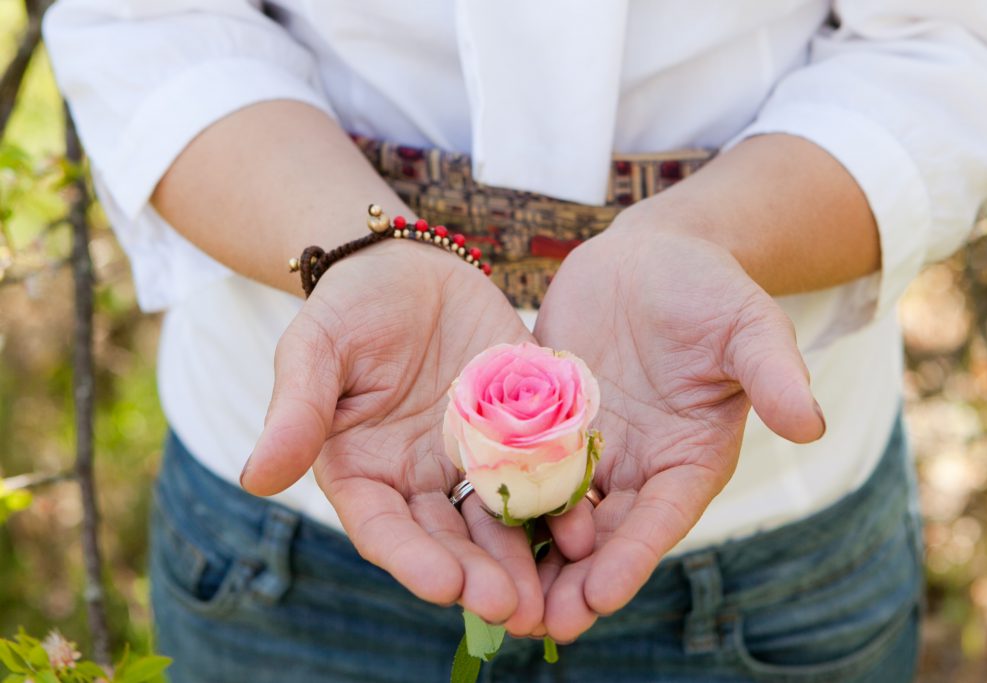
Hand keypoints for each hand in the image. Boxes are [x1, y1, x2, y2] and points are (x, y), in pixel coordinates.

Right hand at [240, 240, 551, 633]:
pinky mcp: (519, 431)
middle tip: (512, 607)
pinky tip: (588, 522)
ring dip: (525, 555)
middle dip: (479, 574)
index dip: (412, 559)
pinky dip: (563, 497)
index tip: (443, 586)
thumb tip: (256, 478)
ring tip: (557, 590)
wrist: (410, 267)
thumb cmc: (350, 307)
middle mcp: (420, 479)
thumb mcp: (315, 349)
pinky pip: (543, 468)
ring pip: (500, 517)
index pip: (385, 528)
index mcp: (365, 472)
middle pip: (449, 538)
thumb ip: (297, 411)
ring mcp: (473, 458)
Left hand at [533, 211, 825, 640]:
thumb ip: (772, 373)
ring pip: (554, 513)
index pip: (661, 517)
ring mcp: (586, 449)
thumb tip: (811, 424)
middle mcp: (636, 467)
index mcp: (688, 458)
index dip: (632, 556)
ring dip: (528, 556)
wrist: (648, 259)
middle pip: (604, 534)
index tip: (599, 596)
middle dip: (573, 580)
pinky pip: (514, 464)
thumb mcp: (746, 324)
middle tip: (537, 625)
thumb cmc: (708, 288)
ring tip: (493, 597)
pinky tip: (458, 527)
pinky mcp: (541, 424)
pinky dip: (494, 498)